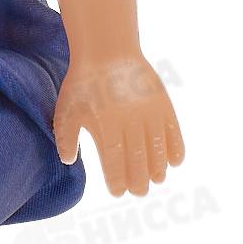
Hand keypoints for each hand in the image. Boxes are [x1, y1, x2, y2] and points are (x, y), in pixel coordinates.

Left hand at [53, 55, 184, 196]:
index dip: (117, 180)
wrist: (107, 51)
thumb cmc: (84, 83)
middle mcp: (130, 122)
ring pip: (157, 149)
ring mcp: (149, 113)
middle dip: (139, 180)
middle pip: (138, 160)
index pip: (114, 162)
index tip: (117, 192)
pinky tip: (175, 162)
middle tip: (139, 192)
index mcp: (106, 126)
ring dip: (158, 168)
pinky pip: (174, 132)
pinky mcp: (162, 104)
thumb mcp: (67, 108)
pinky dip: (176, 148)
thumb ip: (66, 137)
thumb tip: (68, 160)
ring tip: (156, 180)